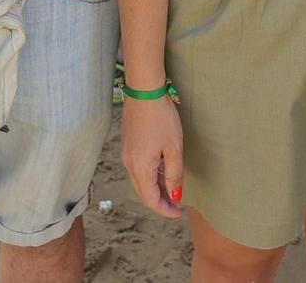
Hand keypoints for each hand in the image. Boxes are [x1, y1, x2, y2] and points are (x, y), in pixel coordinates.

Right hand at [120, 93, 184, 219]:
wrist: (144, 91)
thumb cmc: (161, 118)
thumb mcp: (174, 149)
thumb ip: (174, 175)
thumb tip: (175, 196)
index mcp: (140, 168)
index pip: (150, 200)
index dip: (164, 210)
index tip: (178, 213)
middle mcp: (129, 164)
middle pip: (143, 193)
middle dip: (160, 202)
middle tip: (177, 205)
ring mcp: (127, 154)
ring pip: (141, 180)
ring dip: (156, 188)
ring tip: (174, 188)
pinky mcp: (128, 144)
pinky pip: (139, 168)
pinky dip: (151, 175)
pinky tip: (163, 171)